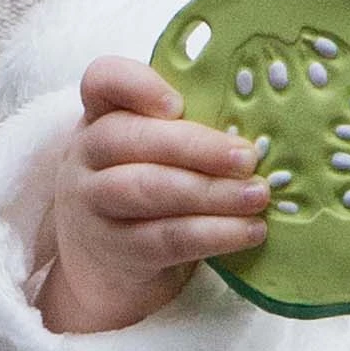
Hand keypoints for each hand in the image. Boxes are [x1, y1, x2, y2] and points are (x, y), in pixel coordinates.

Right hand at [36, 57, 272, 333]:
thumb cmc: (151, 191)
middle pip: (133, 138)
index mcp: (104, 115)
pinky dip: (215, 233)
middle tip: (248, 158)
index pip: (104, 80)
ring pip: (149, 189)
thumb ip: (190, 132)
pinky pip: (167, 238)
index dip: (137, 85)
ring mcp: (94, 203)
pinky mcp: (116, 250)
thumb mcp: (157, 152)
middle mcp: (89, 154)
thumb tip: (260, 134)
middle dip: (197, 147)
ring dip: (212, 193)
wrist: (108, 270)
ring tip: (258, 195)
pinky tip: (251, 231)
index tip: (177, 104)